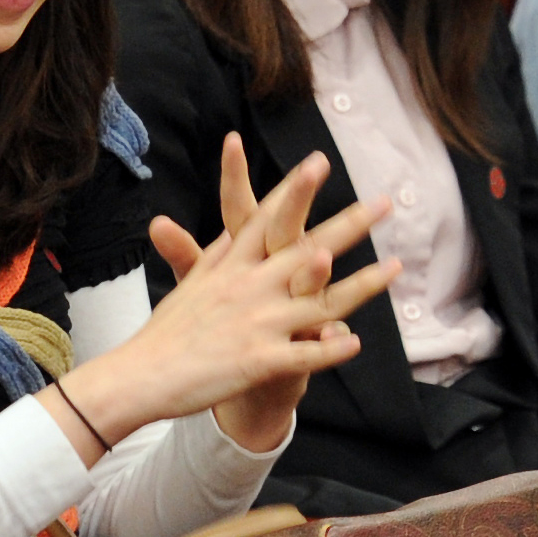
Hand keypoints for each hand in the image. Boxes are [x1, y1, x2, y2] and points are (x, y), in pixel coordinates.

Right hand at [64, 137, 391, 454]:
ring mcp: (257, 324)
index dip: (295, 190)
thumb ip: (216, 255)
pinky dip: (329, 348)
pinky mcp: (259, 361)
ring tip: (396, 268)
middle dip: (351, 225)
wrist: (141, 375)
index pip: (267, 219)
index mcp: (231, 266)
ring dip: (362, 285)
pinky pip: (304, 354)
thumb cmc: (166, 332)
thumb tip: (232, 228)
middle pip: (307, 249)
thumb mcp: (192, 284)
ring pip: (320, 301)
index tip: (319, 161)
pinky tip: (355, 341)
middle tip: (385, 202)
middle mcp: (248, 287)